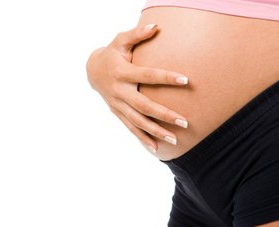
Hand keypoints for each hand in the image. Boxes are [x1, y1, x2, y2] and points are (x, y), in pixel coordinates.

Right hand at [86, 24, 188, 152]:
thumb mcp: (120, 41)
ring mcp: (117, 104)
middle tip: (184, 122)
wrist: (92, 71)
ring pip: (138, 121)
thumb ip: (137, 34)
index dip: (166, 77)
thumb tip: (156, 26)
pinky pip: (131, 128)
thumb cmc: (111, 54)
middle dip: (164, 114)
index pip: (147, 75)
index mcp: (122, 73)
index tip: (186, 80)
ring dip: (156, 131)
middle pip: (144, 106)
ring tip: (175, 140)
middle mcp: (120, 91)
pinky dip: (143, 138)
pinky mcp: (117, 113)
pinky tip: (156, 148)